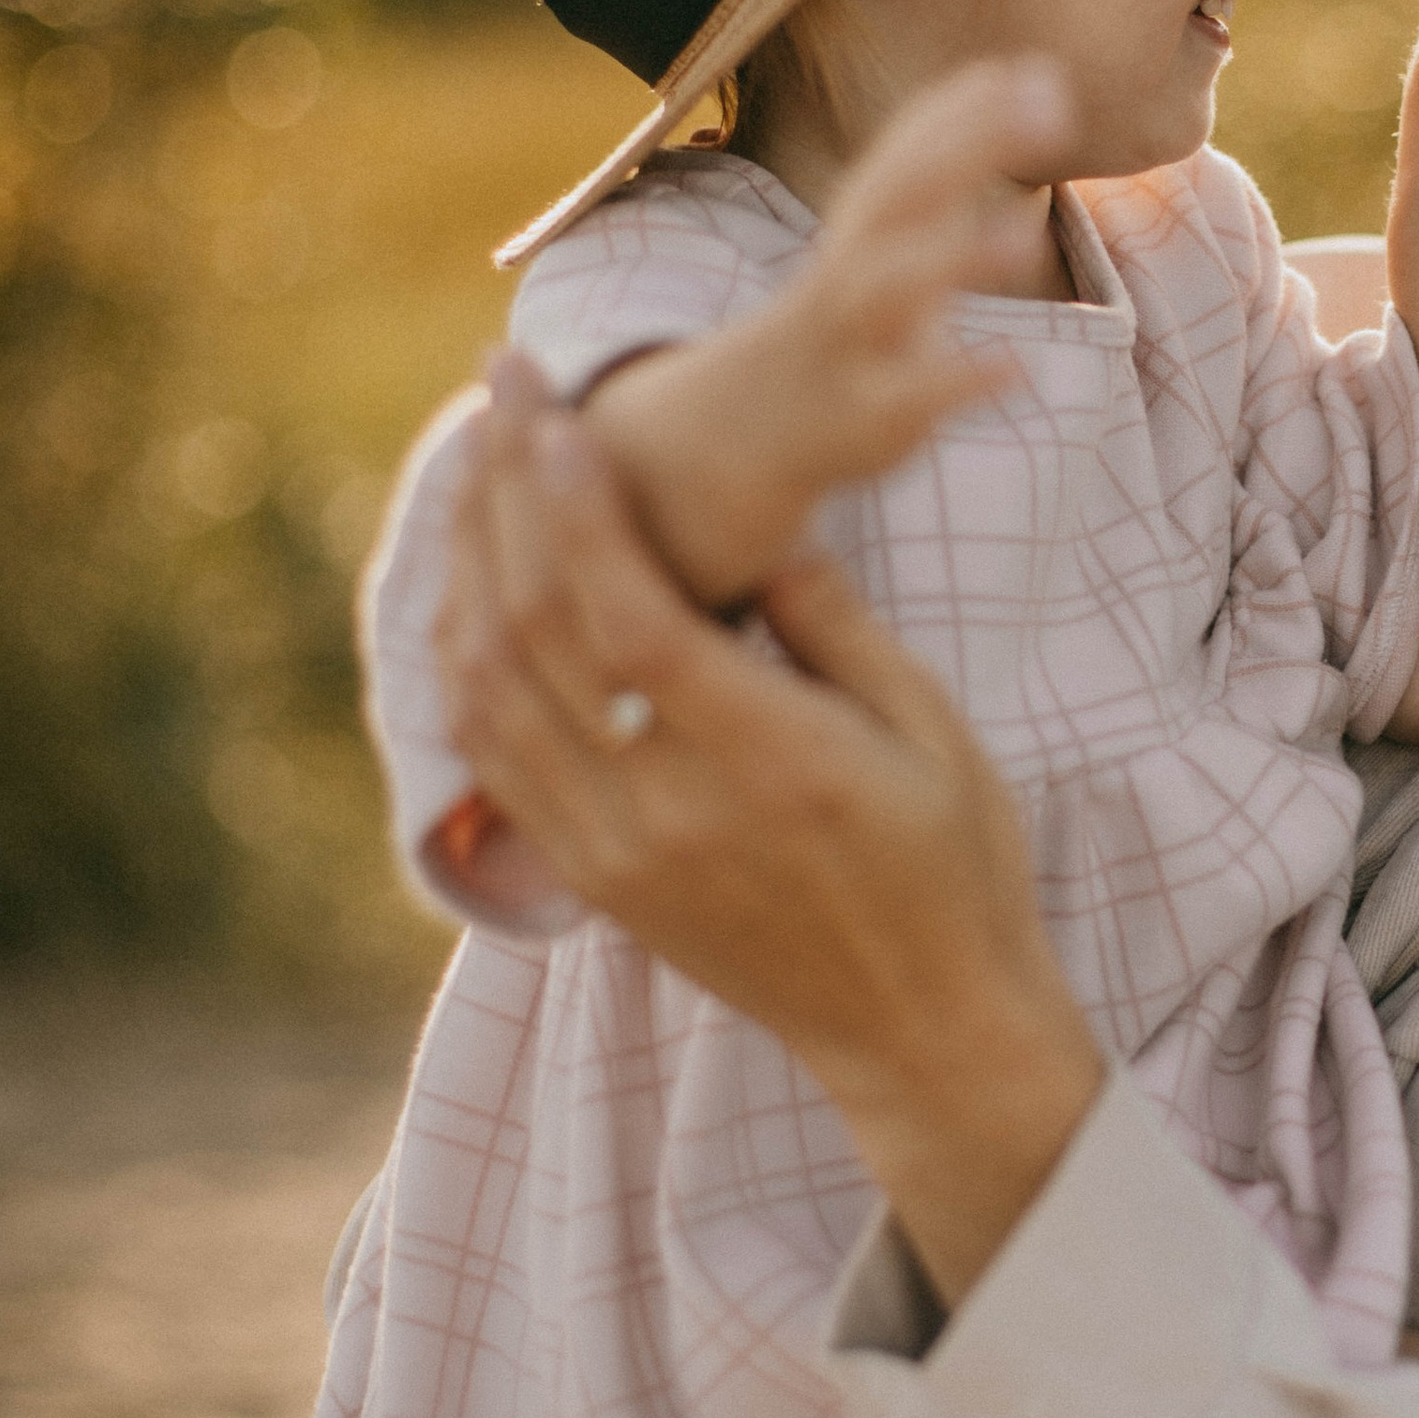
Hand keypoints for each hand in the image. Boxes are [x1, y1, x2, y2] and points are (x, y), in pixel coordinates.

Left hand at [434, 357, 1100, 1297]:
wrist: (921, 1029)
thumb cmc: (953, 864)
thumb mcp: (930, 729)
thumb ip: (835, 624)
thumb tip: (761, 526)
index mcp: (767, 762)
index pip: (629, 612)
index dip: (575, 503)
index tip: (552, 408)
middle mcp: (667, 811)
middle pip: (535, 631)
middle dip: (504, 493)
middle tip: (500, 389)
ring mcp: (616, 856)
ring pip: (490, 691)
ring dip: (466, 564)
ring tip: (473, 467)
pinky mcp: (593, 883)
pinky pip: (492, 759)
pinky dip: (465, 661)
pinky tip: (471, 588)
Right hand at [588, 57, 1073, 608]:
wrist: (734, 433)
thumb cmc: (839, 320)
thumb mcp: (882, 238)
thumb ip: (946, 163)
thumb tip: (1032, 78)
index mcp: (859, 230)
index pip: (907, 151)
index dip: (963, 110)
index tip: (1036, 69)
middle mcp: (847, 271)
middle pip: (898, 198)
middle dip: (966, 151)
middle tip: (1051, 111)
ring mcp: (846, 342)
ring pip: (888, 291)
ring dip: (951, 258)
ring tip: (1025, 237)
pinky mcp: (858, 417)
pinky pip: (909, 396)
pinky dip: (959, 380)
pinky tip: (1019, 369)